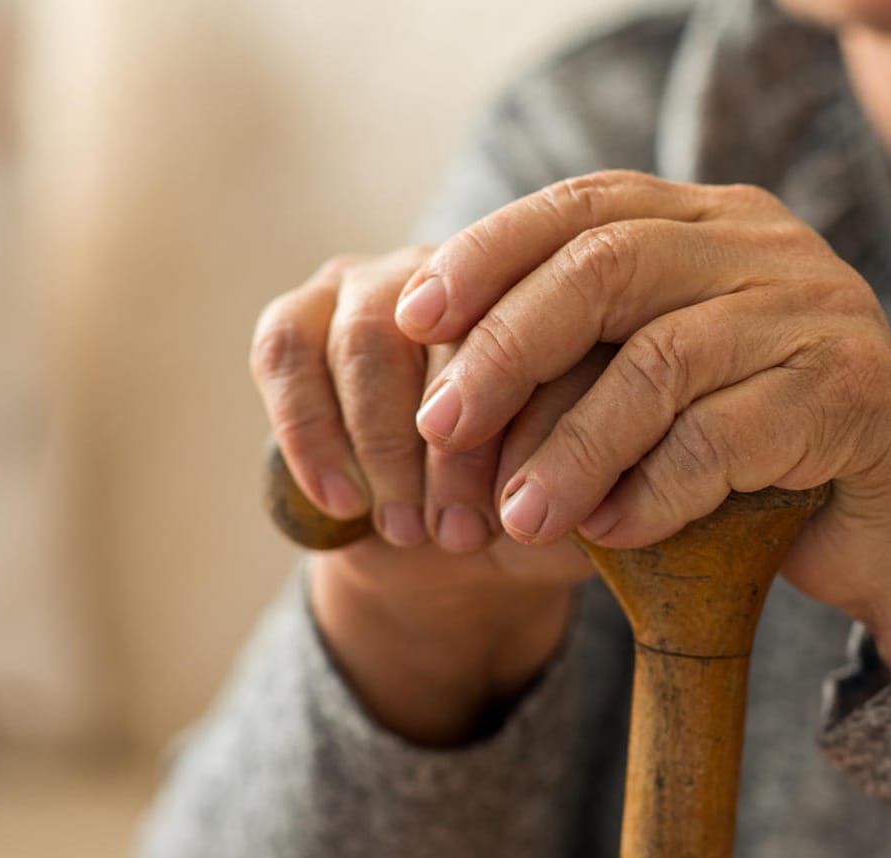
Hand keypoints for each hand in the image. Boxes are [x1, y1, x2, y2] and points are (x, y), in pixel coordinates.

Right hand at [249, 249, 597, 742]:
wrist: (451, 552)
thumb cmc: (535, 524)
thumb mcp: (584, 512)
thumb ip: (600, 489)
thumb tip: (588, 495)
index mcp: (572, 304)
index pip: (557, 339)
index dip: (535, 432)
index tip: (527, 515)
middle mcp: (483, 272)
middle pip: (459, 333)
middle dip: (456, 450)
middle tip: (465, 534)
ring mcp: (390, 282)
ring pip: (370, 337)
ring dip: (386, 445)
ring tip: (411, 530)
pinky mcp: (308, 311)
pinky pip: (290, 352)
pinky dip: (312, 435)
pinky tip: (344, 503)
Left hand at [395, 171, 890, 672]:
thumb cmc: (756, 455)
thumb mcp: (663, 387)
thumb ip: (590, 356)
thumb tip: (443, 378)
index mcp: (716, 222)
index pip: (586, 207)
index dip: (489, 254)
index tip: (413, 315)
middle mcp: (769, 249)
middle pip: (611, 267)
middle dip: (509, 348)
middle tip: (443, 427)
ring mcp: (818, 313)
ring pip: (661, 363)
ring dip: (573, 448)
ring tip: (517, 519)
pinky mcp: (849, 393)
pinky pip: (722, 439)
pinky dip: (653, 492)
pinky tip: (611, 534)